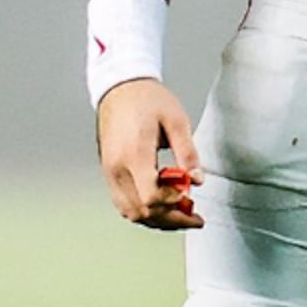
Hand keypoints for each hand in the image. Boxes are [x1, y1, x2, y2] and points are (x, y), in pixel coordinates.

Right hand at [97, 79, 203, 229]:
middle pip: (142, 212)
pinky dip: (144, 211)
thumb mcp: (176, 120)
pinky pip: (124, 203)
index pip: (151, 197)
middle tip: (194, 216)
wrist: (120, 87)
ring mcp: (109, 172)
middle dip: (171, 219)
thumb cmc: (147, 99)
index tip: (190, 198)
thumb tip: (197, 180)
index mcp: (134, 153)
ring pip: (131, 213)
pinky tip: (163, 205)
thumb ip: (187, 153)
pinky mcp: (109, 173)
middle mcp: (117, 168)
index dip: (174, 204)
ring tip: (181, 213)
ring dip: (158, 219)